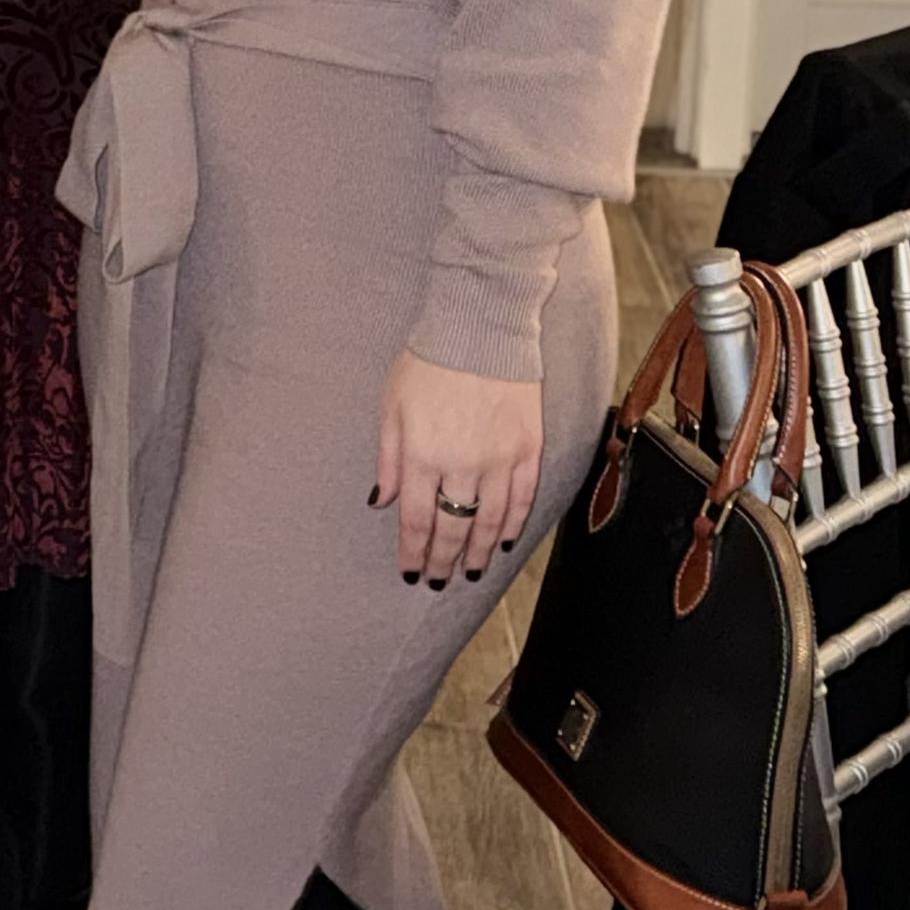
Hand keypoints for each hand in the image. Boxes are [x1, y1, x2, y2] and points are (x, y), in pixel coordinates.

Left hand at [372, 347, 541, 588]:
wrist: (481, 327)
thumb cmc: (427, 363)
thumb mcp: (391, 406)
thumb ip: (388, 459)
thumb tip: (381, 502)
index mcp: (422, 455)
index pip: (417, 521)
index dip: (414, 553)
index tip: (411, 574)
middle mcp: (462, 464)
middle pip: (453, 528)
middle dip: (443, 560)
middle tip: (439, 582)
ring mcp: (499, 458)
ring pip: (490, 522)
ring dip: (479, 551)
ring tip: (471, 571)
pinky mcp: (528, 448)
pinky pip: (523, 498)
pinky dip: (514, 524)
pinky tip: (506, 541)